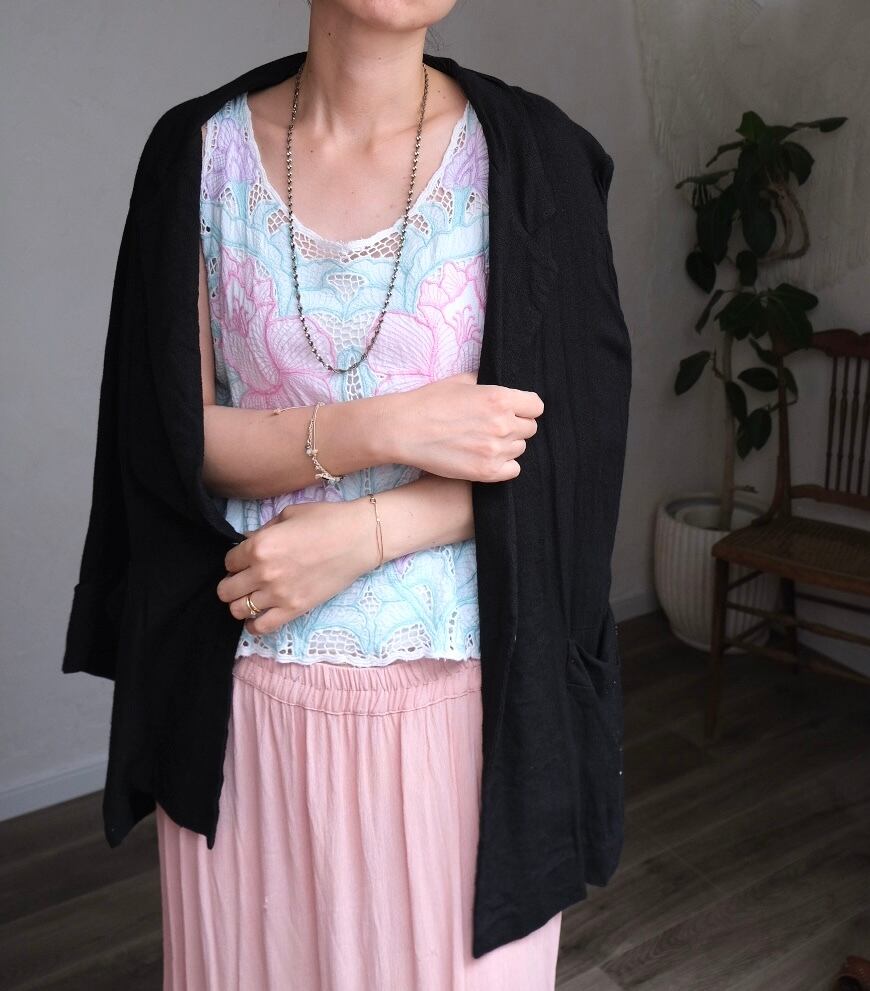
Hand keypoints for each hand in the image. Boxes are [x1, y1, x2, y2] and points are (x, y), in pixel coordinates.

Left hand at [216, 498, 375, 635]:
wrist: (360, 538)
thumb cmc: (327, 519)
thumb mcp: (288, 515)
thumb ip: (263, 531)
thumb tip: (249, 542)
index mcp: (259, 545)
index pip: (228, 562)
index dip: (235, 561)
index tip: (245, 560)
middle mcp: (263, 572)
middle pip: (226, 590)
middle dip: (231, 584)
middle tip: (244, 580)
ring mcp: (278, 594)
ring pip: (238, 610)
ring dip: (241, 604)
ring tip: (252, 597)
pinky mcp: (295, 609)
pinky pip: (261, 627)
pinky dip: (254, 625)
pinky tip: (258, 616)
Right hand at [388, 371, 543, 481]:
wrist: (403, 429)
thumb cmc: (429, 402)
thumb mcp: (462, 381)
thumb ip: (488, 385)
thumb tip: (501, 389)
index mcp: (499, 398)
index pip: (536, 406)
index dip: (525, 407)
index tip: (515, 410)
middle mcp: (503, 424)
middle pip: (530, 428)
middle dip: (515, 425)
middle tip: (493, 426)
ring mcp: (495, 450)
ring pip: (520, 448)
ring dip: (508, 445)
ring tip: (484, 441)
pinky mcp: (486, 472)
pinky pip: (513, 469)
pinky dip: (504, 464)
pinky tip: (486, 457)